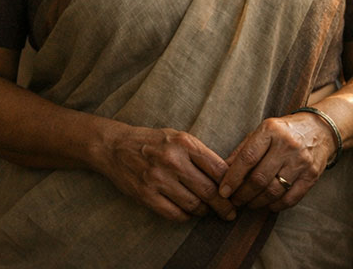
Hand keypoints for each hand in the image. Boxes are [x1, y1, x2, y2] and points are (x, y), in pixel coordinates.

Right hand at [96, 124, 236, 222]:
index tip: (237, 194)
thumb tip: (226, 176)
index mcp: (184, 143)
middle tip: (230, 212)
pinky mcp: (146, 195)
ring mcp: (158, 178)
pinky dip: (186, 216)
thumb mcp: (178, 137)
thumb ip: (200, 154)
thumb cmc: (152, 142)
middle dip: (224, 205)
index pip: (218, 168)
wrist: (115, 147)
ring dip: (204, 211)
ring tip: (206, 210)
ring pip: (194, 205)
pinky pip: (176, 214)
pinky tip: (187, 211)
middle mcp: (172, 160)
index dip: (232, 185)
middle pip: (209, 190)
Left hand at [218, 112, 334, 211]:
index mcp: (270, 130)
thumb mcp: (261, 132)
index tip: (223, 191)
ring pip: (274, 190)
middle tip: (234, 202)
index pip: (247, 158)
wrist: (320, 129)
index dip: (233, 177)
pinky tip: (268, 205)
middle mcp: (287, 145)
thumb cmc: (283, 132)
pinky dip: (277, 206)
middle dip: (243, 194)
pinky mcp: (312, 175)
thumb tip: (221, 170)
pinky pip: (291, 198)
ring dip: (258, 202)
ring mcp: (301, 161)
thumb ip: (242, 150)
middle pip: (260, 178)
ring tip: (248, 204)